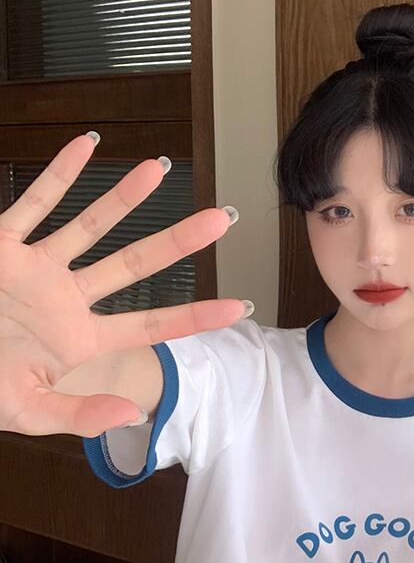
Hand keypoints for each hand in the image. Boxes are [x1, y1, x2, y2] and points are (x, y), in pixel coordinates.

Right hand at [0, 133, 246, 437]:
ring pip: (89, 227)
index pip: (150, 325)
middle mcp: (67, 298)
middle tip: (222, 220)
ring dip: (123, 199)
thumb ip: (80, 415)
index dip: (195, 317)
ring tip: (159, 169)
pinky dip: (56, 176)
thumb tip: (132, 413)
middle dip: (177, 242)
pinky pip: (31, 205)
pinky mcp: (0, 246)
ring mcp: (36, 268)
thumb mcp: (29, 411)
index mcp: (81, 338)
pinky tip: (86, 147)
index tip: (240, 307)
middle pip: (133, 264)